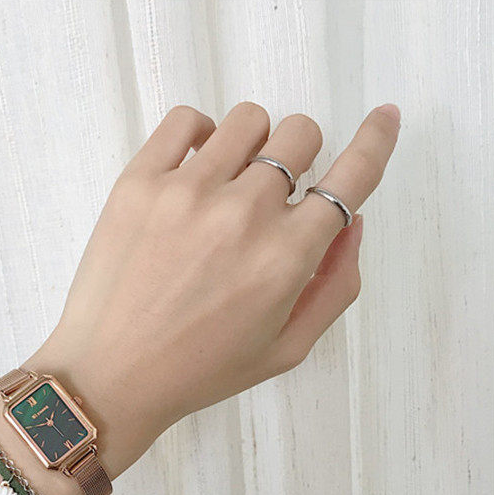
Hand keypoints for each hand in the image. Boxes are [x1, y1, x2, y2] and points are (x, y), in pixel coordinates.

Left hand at [25, 102, 399, 474]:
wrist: (109, 375)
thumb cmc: (198, 371)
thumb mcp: (286, 349)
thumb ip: (336, 286)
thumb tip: (351, 221)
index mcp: (286, 257)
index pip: (352, 177)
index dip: (376, 141)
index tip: (384, 118)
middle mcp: (244, 214)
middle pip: (301, 135)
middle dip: (300, 160)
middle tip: (271, 196)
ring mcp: (188, 192)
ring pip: (249, 120)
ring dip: (253, 146)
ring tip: (229, 185)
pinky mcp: (139, 183)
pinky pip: (185, 120)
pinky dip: (201, 133)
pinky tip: (195, 168)